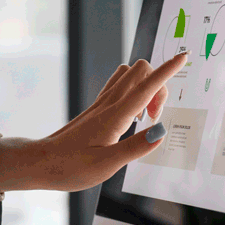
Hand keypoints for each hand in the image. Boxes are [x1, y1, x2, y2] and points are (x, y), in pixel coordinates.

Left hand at [0, 53, 183, 193]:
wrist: (40, 162)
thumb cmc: (70, 167)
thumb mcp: (106, 164)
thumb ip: (136, 147)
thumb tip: (161, 131)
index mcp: (114, 116)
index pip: (146, 86)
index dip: (167, 71)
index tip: (183, 57)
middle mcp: (107, 104)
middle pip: (140, 71)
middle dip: (159, 85)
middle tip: (154, 118)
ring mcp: (100, 104)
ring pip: (128, 75)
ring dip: (146, 88)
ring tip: (145, 118)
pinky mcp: (96, 109)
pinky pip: (119, 86)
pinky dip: (134, 91)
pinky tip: (133, 115)